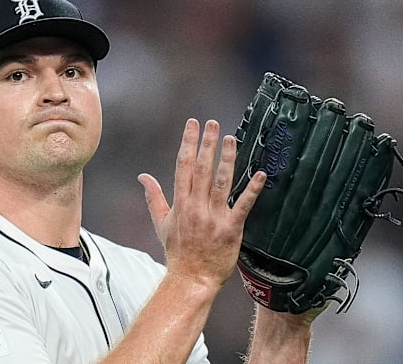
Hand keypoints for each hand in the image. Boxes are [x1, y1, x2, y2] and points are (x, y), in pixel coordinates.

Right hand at [138, 119, 265, 288]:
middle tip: (213, 123)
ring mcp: (214, 217)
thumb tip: (142, 177)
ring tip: (231, 139)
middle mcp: (196, 206)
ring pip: (221, 182)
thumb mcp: (160, 223)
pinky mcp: (231, 229)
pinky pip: (243, 206)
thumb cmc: (178, 252)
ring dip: (227, 159)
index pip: (184, 166)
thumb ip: (153, 197)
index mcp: (180, 203)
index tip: (192, 125)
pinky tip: (260, 175)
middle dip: (207, 144)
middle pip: (202, 169)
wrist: (191, 278)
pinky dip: (252, 190)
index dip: (188, 143)